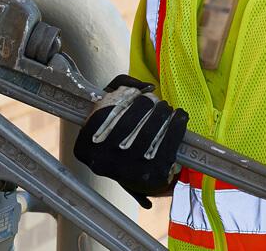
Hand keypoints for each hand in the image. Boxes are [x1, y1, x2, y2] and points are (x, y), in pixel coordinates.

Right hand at [73, 75, 188, 208]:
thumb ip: (118, 88)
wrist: (138, 178)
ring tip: (165, 108)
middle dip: (146, 104)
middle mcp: (103, 161)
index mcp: (85, 147)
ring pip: (150, 130)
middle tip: (154, 101)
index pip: (103, 113)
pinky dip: (178, 124)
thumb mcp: (107, 115)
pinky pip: (169, 141)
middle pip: (128, 122)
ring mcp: (129, 170)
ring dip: (162, 112)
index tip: (137, 95)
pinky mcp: (153, 174)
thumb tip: (145, 86)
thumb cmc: (120, 140)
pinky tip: (180, 116)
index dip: (124, 99)